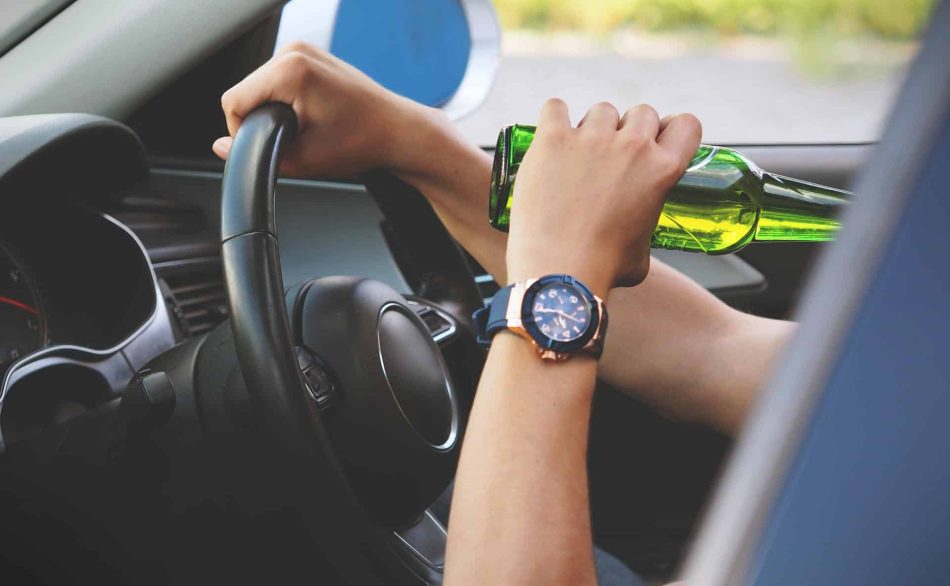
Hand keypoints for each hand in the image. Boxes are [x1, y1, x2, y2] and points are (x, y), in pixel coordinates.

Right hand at [213, 41, 444, 177]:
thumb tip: (221, 147)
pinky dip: (284, 99)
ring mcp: (303, 50)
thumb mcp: (303, 159)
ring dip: (271, 109)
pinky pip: (277, 79)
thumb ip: (255, 155)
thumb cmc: (362, 141)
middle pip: (245, 90)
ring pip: (260, 85)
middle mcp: (294, 52)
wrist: (396, 132)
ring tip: (304, 128)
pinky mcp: (309, 55)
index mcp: (290, 70)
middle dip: (259, 119)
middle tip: (292, 140)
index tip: (266, 147)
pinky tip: (308, 115)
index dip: (240, 131)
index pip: (233, 100)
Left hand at [505, 99, 700, 296]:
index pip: (686, 124)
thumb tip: (634, 229)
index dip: (670, 130)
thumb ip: (644, 224)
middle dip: (628, 131)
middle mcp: (633, 147)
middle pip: (642, 113)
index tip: (655, 141)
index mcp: (663, 170)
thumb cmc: (602, 268)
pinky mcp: (553, 139)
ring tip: (576, 156)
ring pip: (601, 110)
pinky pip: (555, 107)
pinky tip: (550, 139)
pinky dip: (554, 118)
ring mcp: (592, 138)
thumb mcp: (644, 249)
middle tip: (610, 157)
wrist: (559, 270)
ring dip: (592, 127)